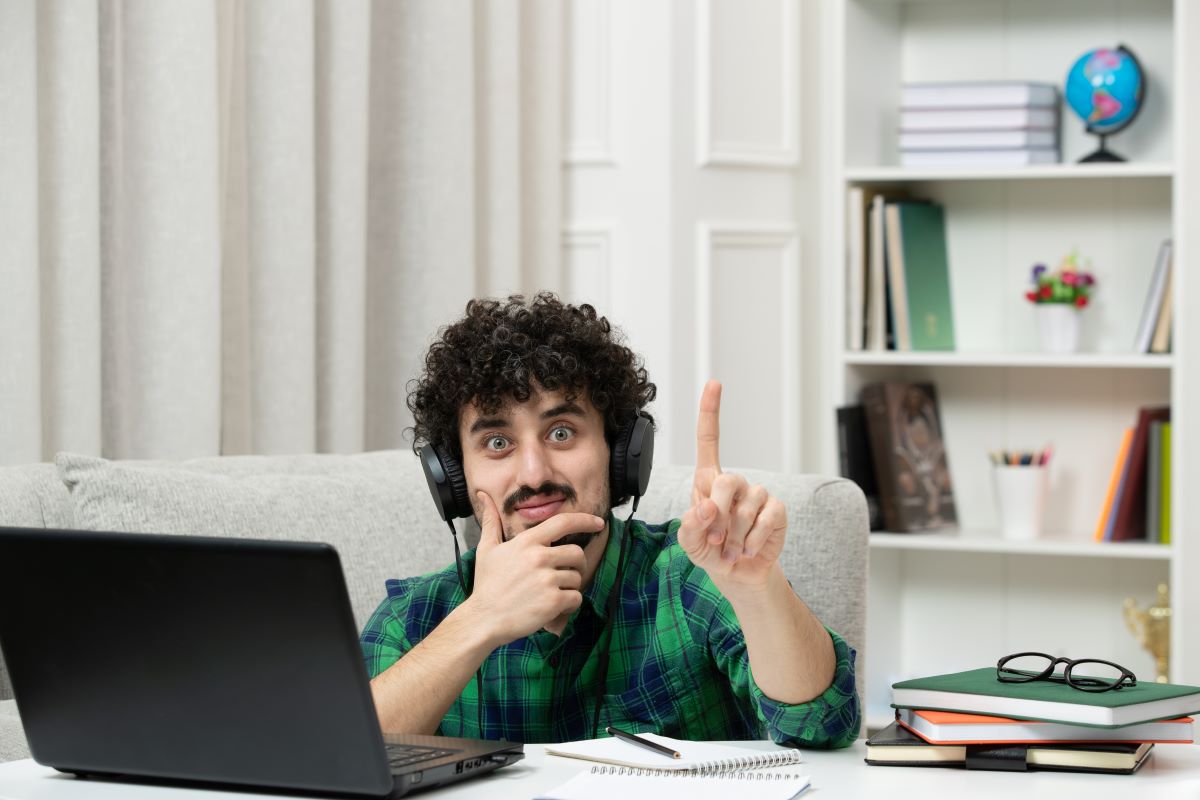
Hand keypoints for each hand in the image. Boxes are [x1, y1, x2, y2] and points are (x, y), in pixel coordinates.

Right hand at [465, 491, 600, 644]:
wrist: (483, 619)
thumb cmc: (486, 584)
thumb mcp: (486, 549)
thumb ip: (491, 521)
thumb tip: (482, 495)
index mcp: (526, 542)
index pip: (563, 522)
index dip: (585, 520)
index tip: (599, 523)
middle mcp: (539, 557)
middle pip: (577, 553)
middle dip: (576, 564)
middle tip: (564, 574)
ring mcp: (547, 579)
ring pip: (577, 578)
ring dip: (569, 587)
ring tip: (550, 593)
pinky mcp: (553, 601)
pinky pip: (576, 597)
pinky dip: (569, 604)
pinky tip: (554, 607)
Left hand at [677, 381, 787, 590]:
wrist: (738, 574)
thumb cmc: (711, 551)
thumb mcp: (690, 542)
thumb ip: (690, 525)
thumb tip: (706, 507)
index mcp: (708, 481)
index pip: (709, 440)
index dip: (711, 411)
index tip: (714, 383)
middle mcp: (733, 482)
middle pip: (726, 480)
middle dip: (718, 514)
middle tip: (716, 539)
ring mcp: (757, 494)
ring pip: (746, 505)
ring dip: (735, 535)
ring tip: (731, 549)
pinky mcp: (776, 509)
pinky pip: (766, 517)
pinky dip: (753, 539)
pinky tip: (749, 549)